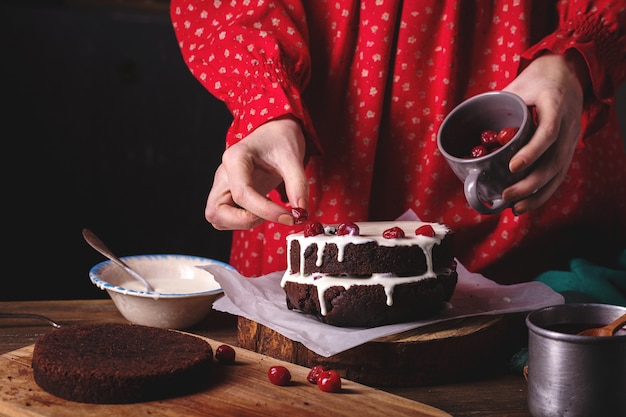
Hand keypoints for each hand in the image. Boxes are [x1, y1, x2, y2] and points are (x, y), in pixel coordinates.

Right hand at [205, 116, 308, 229]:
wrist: (276, 131)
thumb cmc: (281, 139)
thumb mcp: (293, 158)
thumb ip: (298, 185)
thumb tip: (301, 213)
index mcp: (235, 159)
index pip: (242, 194)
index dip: (266, 211)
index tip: (290, 217)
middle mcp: (223, 173)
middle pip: (216, 211)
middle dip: (244, 222)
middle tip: (271, 215)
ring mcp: (223, 185)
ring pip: (217, 217)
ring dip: (241, 223)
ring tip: (268, 211)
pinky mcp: (228, 194)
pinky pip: (225, 217)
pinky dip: (242, 221)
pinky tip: (262, 210)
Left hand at [502, 50, 589, 214]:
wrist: (568, 73)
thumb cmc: (536, 81)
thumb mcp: (517, 86)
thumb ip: (497, 105)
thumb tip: (465, 125)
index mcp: (555, 104)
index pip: (548, 132)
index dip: (532, 152)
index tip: (512, 166)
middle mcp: (568, 125)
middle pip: (555, 161)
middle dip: (530, 183)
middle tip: (506, 195)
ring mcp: (571, 140)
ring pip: (558, 173)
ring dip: (536, 194)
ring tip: (515, 208)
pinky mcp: (569, 150)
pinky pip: (558, 175)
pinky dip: (542, 193)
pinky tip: (525, 204)